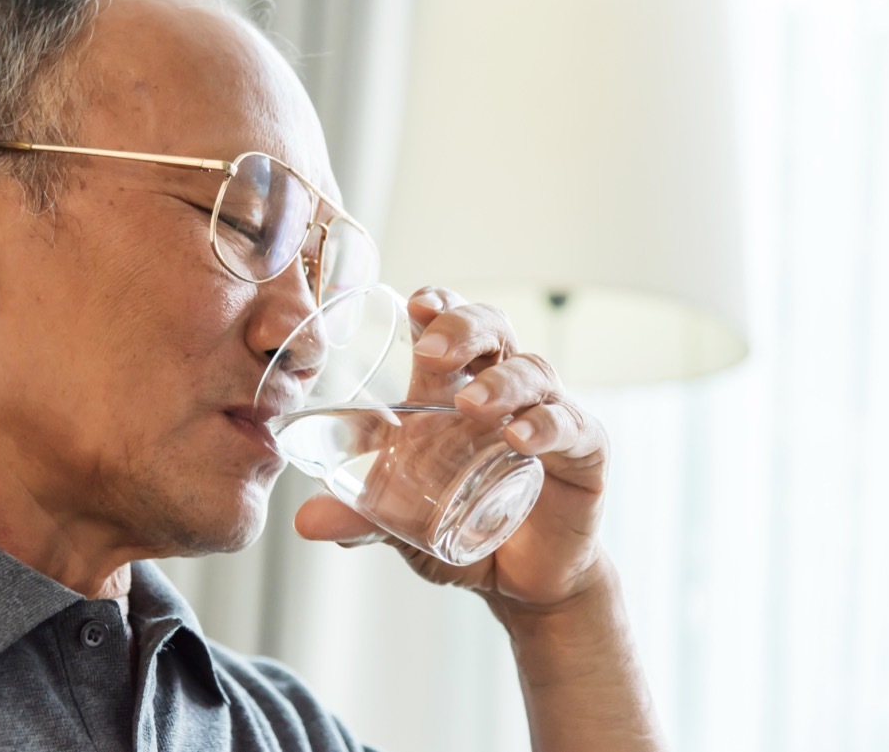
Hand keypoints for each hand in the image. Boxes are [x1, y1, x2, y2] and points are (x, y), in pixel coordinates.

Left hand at [294, 286, 609, 613]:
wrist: (522, 585)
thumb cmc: (465, 530)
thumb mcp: (406, 521)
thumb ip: (363, 516)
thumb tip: (305, 522)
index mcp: (455, 390)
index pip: (449, 326)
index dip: (437, 304)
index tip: (415, 303)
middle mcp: (504, 391)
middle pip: (493, 329)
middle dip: (464, 326)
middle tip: (431, 348)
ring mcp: (548, 416)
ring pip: (533, 371)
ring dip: (502, 381)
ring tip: (472, 403)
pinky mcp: (584, 453)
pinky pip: (571, 427)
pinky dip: (547, 427)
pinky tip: (521, 438)